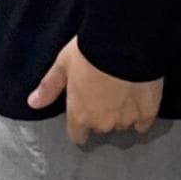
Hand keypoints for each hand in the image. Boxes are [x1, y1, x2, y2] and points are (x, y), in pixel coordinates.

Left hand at [27, 35, 163, 145]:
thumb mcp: (63, 65)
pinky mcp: (147, 113)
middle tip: (104, 92)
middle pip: (100, 127)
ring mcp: (126, 120)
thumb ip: (49, 87)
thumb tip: (32, 104)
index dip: (80, 126)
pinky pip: (143, 123)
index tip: (83, 113)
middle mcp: (102, 123)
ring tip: (124, 91)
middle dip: (101, 115)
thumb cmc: (89, 53)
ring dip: (121, 113)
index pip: (77, 135)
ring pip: (122, 123)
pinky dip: (141, 115)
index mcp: (79, 115)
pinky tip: (141, 101)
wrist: (125, 44)